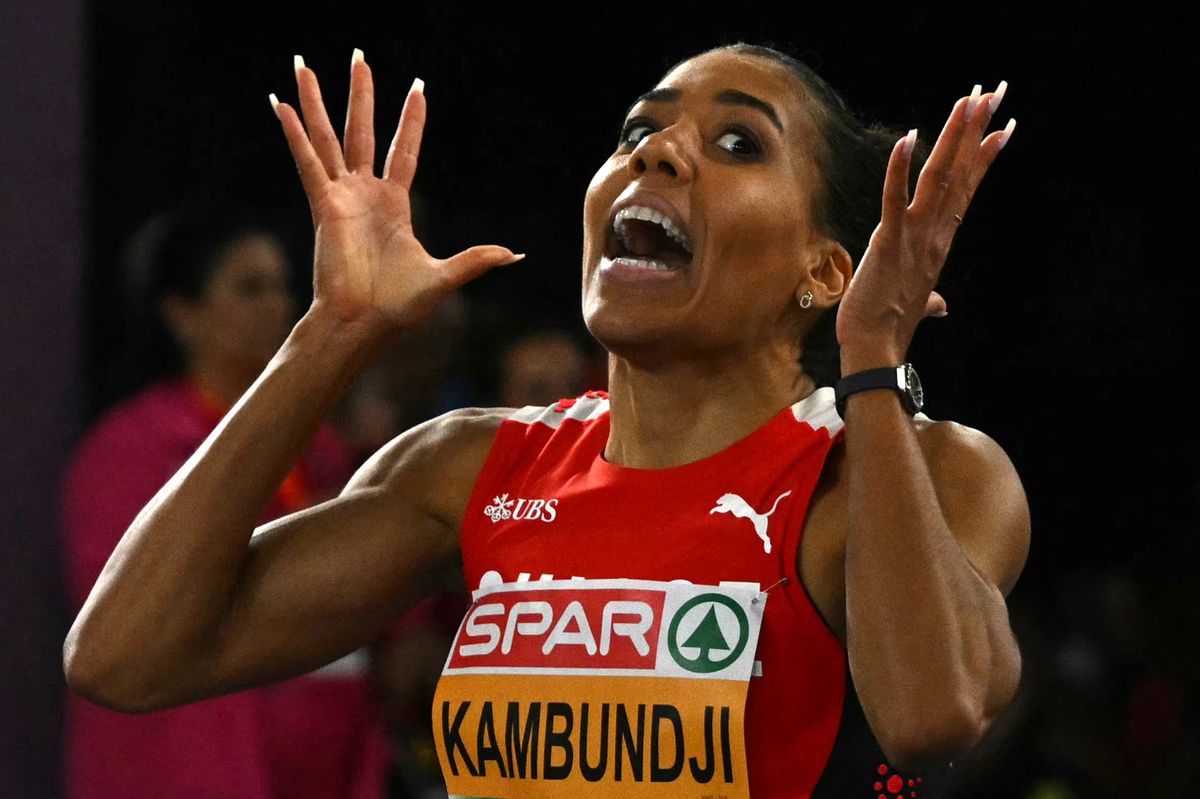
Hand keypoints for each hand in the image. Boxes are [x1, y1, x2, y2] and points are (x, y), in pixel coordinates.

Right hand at [270, 50, 522, 333]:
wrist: (363, 324)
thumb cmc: (398, 307)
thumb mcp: (445, 277)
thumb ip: (476, 260)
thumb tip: (517, 255)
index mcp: (393, 205)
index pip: (403, 151)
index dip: (410, 120)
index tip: (418, 88)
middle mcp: (364, 194)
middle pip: (361, 130)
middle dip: (361, 93)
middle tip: (358, 56)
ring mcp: (341, 197)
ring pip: (328, 137)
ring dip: (315, 100)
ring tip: (303, 65)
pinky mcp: (323, 206)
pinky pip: (309, 162)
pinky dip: (295, 134)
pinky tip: (281, 105)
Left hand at [835, 82, 1014, 369]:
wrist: (874, 349)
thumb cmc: (890, 326)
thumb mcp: (917, 306)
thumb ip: (930, 299)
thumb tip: (941, 305)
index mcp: (939, 243)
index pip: (966, 191)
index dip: (983, 157)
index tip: (1003, 127)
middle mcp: (934, 234)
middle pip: (960, 173)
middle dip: (976, 131)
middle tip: (994, 93)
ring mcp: (915, 236)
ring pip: (939, 178)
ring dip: (954, 138)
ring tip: (969, 102)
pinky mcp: (889, 241)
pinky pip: (896, 199)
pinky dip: (901, 169)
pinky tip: (908, 137)